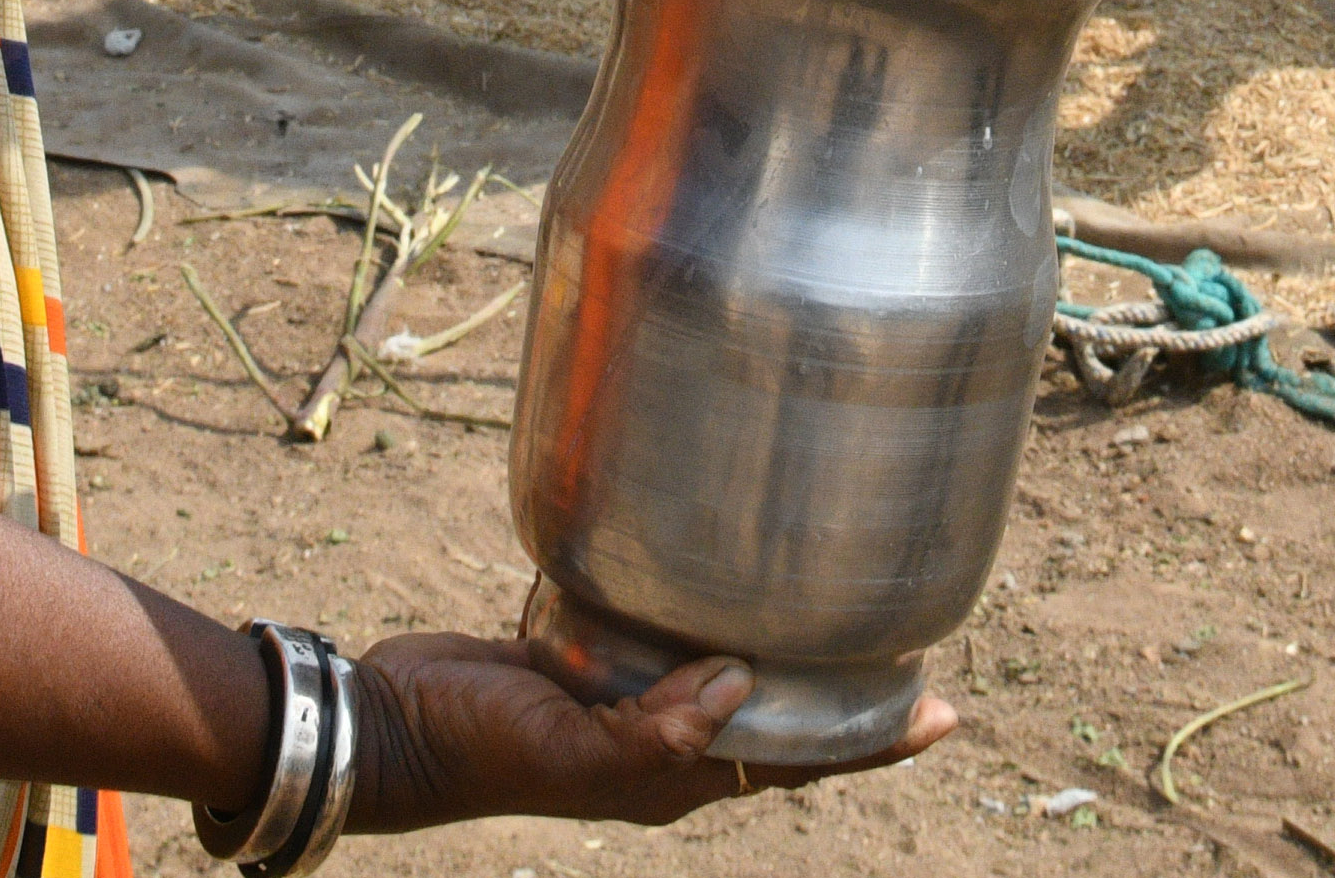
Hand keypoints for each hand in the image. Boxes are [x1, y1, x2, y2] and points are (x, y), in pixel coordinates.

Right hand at [343, 630, 955, 831]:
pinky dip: (694, 601)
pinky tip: (709, 556)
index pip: (795, 761)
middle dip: (840, 687)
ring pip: (722, 671)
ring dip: (773, 640)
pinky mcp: (586, 654)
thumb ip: (650, 734)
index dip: (871, 742)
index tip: (944, 713)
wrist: (390, 722)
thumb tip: (736, 687)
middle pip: (774, 717)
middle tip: (907, 635)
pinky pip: (659, 630)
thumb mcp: (565, 754)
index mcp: (669, 778)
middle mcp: (660, 742)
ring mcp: (624, 698)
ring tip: (825, 590)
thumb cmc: (475, 747)